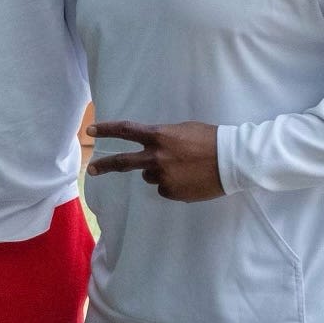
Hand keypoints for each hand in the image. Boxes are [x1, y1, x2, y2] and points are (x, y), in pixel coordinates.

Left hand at [85, 120, 223, 201]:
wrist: (232, 161)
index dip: (107, 130)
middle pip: (123, 162)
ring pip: (150, 177)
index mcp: (159, 136)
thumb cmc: (210, 139)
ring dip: (159, 172)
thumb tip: (154, 149)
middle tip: (91, 170)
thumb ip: (164, 139)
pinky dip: (173, 185)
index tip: (91, 130)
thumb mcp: (183, 130)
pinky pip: (165, 189)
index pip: (126, 131)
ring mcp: (164, 177)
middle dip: (104, 166)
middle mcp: (156, 157)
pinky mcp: (173, 193)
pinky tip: (189, 179)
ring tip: (183, 167)